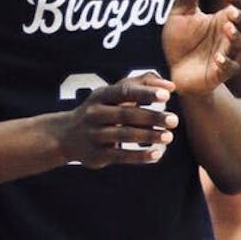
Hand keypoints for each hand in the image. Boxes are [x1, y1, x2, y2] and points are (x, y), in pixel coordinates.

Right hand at [56, 75, 177, 167]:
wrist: (66, 136)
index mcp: (101, 96)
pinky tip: (157, 154)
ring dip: (149, 136)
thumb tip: (171, 86)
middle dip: (152, 117)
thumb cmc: (100, 110)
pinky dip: (140, 155)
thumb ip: (142, 84)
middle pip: (126, 114)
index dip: (145, 93)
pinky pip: (121, 156)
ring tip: (168, 136)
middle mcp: (95, 114)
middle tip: (174, 120)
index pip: (124, 91)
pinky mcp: (96, 155)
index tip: (167, 96)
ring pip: (124, 135)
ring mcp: (94, 135)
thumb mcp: (113, 94)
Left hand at [163, 0, 240, 95]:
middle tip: (229, 12)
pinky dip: (227, 63)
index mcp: (222, 19)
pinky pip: (230, 68)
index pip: (240, 6)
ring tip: (226, 28)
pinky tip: (218, 58)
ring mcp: (226, 54)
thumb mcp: (180, 14)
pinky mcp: (219, 73)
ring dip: (236, 36)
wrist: (171, 70)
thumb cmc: (180, 41)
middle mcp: (228, 36)